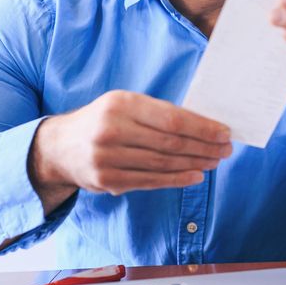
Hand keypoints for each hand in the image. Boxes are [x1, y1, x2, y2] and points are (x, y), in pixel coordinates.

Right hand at [30, 91, 231, 210]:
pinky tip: (196, 175)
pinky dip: (177, 180)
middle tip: (226, 150)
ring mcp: (107, 157)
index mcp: (121, 104)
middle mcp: (112, 130)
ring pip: (163, 164)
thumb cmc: (103, 121)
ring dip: (195, 164)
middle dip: (204, 147)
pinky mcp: (107, 180)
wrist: (59, 147)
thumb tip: (204, 125)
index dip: (202, 128)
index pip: (172, 118)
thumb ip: (158, 113)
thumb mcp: (124, 105)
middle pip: (170, 143)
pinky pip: (150, 181)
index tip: (224, 132)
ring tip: (215, 161)